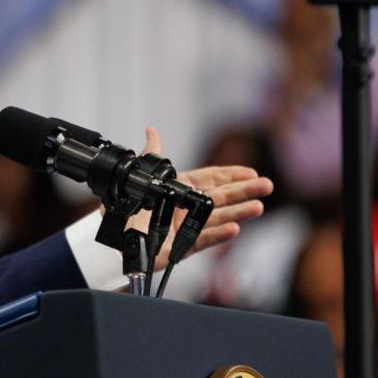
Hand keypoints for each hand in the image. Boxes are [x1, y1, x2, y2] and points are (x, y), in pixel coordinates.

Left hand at [129, 127, 272, 264]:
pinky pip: (203, 239)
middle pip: (220, 197)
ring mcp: (186, 227)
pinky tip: (235, 229)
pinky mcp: (181, 246)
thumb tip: (152, 130)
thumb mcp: (138, 178)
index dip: (231, 174)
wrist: (111, 239)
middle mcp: (185, 207)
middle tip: (266, 185)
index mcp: (178, 189)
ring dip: (238, 212)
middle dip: (244, 191)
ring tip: (258, 207)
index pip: (210, 179)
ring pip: (216, 217)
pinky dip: (218, 235)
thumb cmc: (125, 209)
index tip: (250, 172)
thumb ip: (150, 155)